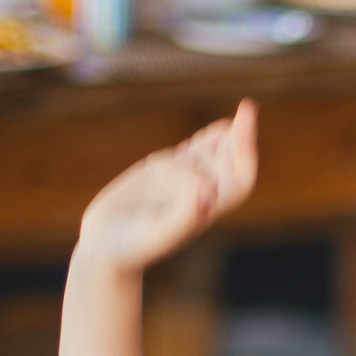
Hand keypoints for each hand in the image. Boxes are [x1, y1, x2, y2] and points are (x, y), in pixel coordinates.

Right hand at [76, 101, 258, 274]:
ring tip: (244, 112)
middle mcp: (199, 193)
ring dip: (224, 137)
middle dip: (241, 136)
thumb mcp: (158, 232)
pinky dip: (206, 140)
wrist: (107, 247)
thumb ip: (185, 215)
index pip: (240, 179)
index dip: (246, 152)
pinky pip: (192, 153)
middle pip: (231, 161)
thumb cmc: (134, 245)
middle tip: (248, 107)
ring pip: (212, 154)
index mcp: (206, 207)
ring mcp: (182, 182)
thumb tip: (208, 191)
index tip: (244, 126)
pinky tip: (217, 131)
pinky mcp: (163, 175)